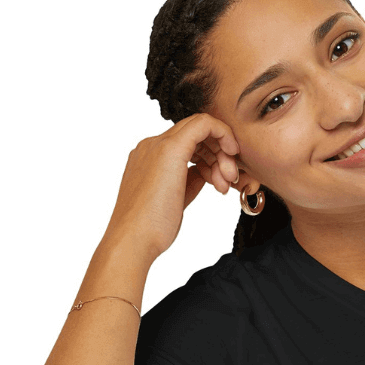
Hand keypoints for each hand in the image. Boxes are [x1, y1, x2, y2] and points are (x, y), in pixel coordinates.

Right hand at [103, 112, 245, 259]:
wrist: (133, 240)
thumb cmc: (150, 228)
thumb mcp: (175, 199)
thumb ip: (189, 180)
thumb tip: (206, 173)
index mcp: (149, 157)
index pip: (187, 142)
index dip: (210, 156)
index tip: (221, 177)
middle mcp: (151, 146)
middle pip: (195, 133)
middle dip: (219, 153)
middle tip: (228, 180)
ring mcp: (158, 145)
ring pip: (201, 128)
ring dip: (222, 153)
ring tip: (225, 184)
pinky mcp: (170, 149)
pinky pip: (204, 124)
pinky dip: (223, 135)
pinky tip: (231, 155)